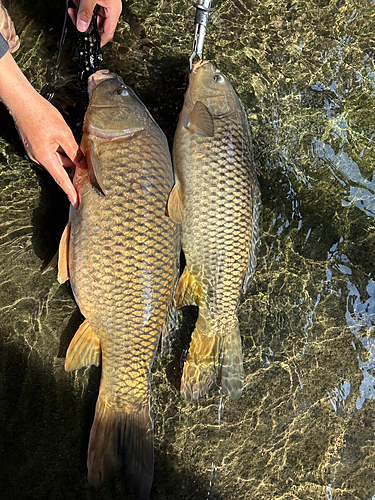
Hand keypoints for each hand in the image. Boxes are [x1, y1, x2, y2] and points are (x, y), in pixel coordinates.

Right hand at [14, 92, 85, 207]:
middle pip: (60, 168)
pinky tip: (63, 139)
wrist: (22, 101)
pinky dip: (59, 149)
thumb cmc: (41, 115)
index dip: (70, 191)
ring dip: (66, 155)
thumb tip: (82, 165)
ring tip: (70, 142)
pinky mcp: (35, 146)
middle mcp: (39, 158)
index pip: (61, 179)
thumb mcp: (64, 134)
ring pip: (56, 159)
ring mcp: (35, 152)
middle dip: (72, 166)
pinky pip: (51, 152)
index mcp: (46, 158)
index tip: (76, 202)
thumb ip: (74, 152)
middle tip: (84, 164)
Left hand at [68, 0, 121, 46]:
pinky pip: (89, 6)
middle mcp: (110, 9)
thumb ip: (85, 12)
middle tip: (75, 17)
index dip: (99, 41)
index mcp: (114, 11)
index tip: (91, 45)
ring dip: (81, 11)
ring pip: (91, 14)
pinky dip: (82, 4)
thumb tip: (81, 27)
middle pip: (96, 24)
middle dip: (83, 20)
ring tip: (76, 3)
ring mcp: (105, 3)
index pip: (108, 33)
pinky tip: (77, 0)